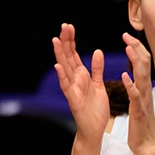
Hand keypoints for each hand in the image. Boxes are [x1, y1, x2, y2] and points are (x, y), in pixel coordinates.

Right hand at [52, 24, 112, 141]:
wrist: (94, 129)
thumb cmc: (95, 108)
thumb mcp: (99, 84)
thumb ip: (97, 69)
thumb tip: (97, 51)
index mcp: (81, 75)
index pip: (74, 54)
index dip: (71, 40)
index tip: (70, 27)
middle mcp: (74, 79)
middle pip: (68, 57)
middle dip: (66, 41)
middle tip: (64, 25)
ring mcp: (72, 88)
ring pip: (64, 68)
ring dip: (60, 54)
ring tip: (55, 40)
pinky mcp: (73, 99)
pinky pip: (66, 86)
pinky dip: (62, 76)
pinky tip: (58, 66)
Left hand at [120, 34, 154, 154]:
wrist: (146, 144)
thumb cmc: (140, 124)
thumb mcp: (138, 101)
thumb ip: (137, 86)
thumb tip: (135, 73)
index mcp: (143, 87)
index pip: (142, 62)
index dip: (136, 48)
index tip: (127, 36)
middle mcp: (144, 90)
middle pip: (144, 64)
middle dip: (136, 48)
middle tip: (127, 35)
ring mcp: (142, 100)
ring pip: (141, 77)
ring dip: (135, 62)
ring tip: (128, 49)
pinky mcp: (138, 110)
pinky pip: (135, 96)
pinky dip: (131, 85)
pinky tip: (125, 76)